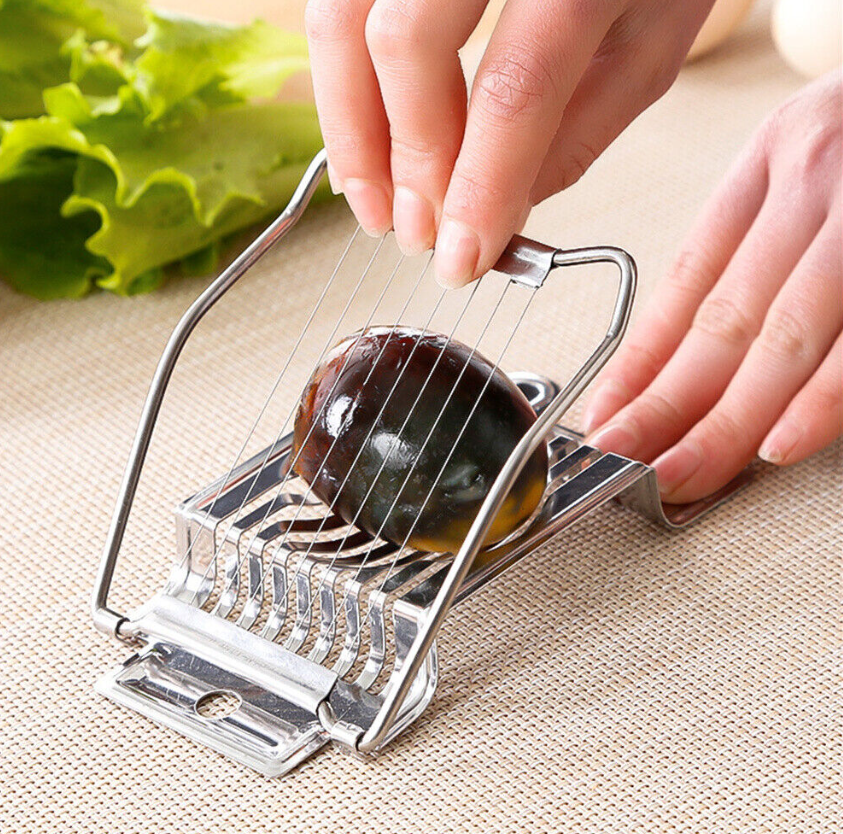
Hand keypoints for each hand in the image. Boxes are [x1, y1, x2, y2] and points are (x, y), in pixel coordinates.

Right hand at [305, 0, 713, 285]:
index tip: (461, 257)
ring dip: (350, 127)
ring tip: (373, 204)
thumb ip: (580, 130)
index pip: (516, 88)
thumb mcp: (651, 37)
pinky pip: (332, 1)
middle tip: (417, 236)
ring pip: (342, 16)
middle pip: (409, 43)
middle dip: (407, 161)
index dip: (479, 187)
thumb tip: (502, 208)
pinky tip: (360, 134)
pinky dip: (336, 77)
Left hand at [582, 72, 841, 502]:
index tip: (605, 416)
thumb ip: (752, 246)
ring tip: (681, 473)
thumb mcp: (807, 162)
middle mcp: (817, 181)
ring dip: (726, 420)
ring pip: (784, 336)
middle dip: (665, 407)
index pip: (684, 284)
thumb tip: (678, 353)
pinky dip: (821, 399)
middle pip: (724, 320)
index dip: (637, 362)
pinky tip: (779, 444)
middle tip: (622, 461)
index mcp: (771, 161)